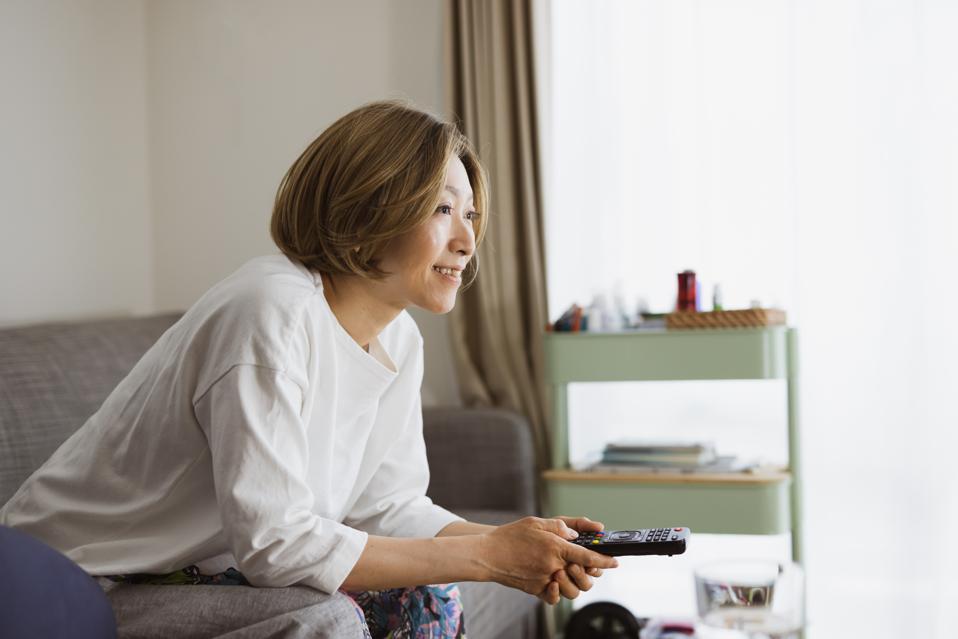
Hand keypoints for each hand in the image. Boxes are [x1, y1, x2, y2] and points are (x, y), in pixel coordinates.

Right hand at [477, 517, 617, 600]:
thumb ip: (560, 526)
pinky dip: (558, 592)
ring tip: (566, 571)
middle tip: (585, 564)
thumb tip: (577, 535)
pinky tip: (554, 580)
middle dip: (590, 573)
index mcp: (555, 547)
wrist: (488, 555)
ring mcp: (545, 580)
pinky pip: (555, 597)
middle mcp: (553, 566)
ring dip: (574, 583)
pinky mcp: (536, 590)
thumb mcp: (536, 522)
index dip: (605, 560)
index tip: (615, 561)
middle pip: (584, 578)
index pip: (588, 556)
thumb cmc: (511, 536)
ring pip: (572, 590)